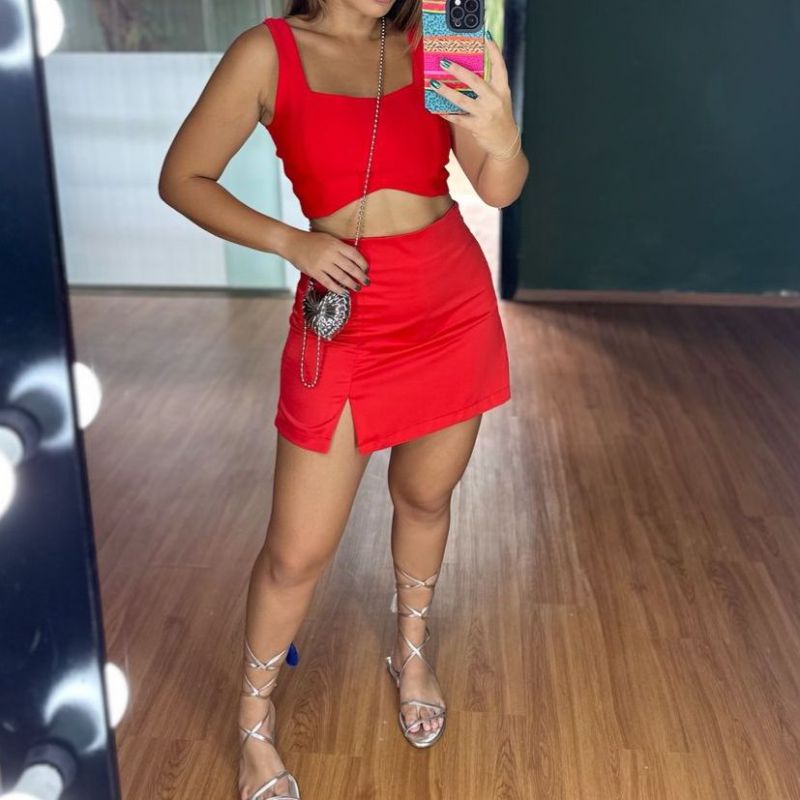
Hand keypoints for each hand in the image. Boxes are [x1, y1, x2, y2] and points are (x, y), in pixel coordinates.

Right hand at [285, 230, 369, 294]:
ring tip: (356, 288)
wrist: (292, 243)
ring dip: (351, 284)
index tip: (366, 269)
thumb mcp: (328, 239)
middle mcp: (331, 254)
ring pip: (342, 277)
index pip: (354, 255)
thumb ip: (340, 248)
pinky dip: (337, 289)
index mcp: (336, 244)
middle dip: (360, 277)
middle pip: (351, 268)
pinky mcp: (314, 272)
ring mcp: (322, 264)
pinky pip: (329, 283)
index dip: (362, 264)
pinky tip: (343, 292)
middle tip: (366, 282)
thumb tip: (354, 260)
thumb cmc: (311, 241)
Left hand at [433, 33, 519, 158]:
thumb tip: (467, 72)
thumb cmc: (500, 116)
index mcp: (502, 89)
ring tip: (434, 84)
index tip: (486, 37)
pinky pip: (458, 119)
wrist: (505, 141)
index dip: (494, 51)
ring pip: (462, 100)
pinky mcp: (477, 126)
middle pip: (475, 81)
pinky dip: (447, 114)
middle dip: (458, 71)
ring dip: (446, 92)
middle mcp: (495, 99)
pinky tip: (437, 109)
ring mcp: (486, 113)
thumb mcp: (500, 98)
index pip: (500, 66)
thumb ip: (489, 85)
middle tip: (444, 62)